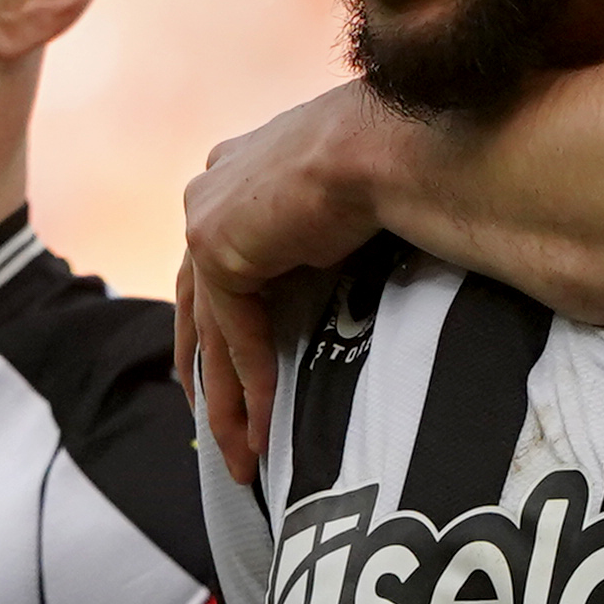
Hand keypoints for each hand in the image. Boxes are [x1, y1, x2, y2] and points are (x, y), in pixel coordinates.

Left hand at [178, 92, 391, 484]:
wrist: (395, 145)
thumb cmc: (401, 162)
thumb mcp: (350, 205)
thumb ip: (323, 239)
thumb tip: (347, 274)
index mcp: (242, 170)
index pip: (219, 267)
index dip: (224, 329)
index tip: (234, 380)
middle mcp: (214, 188)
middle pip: (201, 305)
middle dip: (212, 378)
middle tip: (225, 437)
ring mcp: (207, 215)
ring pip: (211, 330)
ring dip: (227, 401)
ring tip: (241, 458)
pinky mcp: (214, 244)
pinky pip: (233, 333)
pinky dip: (251, 385)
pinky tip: (264, 430)